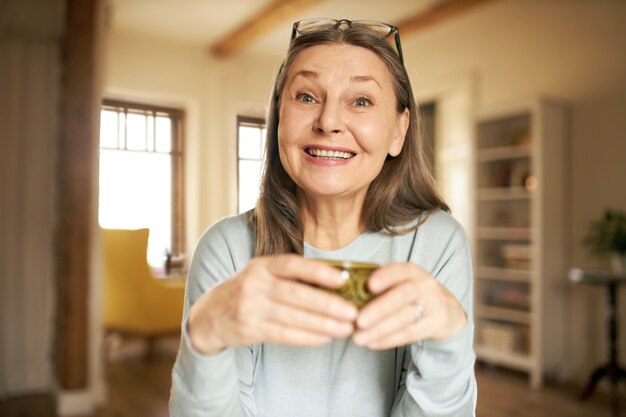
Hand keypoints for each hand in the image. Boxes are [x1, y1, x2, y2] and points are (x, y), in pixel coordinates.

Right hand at [188, 255, 358, 354]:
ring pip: (293, 317)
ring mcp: (249, 307)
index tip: (344, 280)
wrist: (208, 316)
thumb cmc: (248, 292)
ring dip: (323, 325)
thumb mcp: (264, 275)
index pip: (294, 265)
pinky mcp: (248, 329)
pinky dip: (307, 337)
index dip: (319, 272)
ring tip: (346, 329)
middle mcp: (255, 283)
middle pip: (297, 294)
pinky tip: (325, 338)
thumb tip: (338, 280)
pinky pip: (283, 335)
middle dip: (328, 304)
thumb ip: (293, 276)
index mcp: (262, 265)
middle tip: (353, 313)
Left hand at [352, 262, 466, 349]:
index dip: (384, 277)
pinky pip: (411, 333)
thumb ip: (380, 286)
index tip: (368, 285)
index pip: (398, 270)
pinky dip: (390, 339)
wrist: (446, 310)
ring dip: (380, 329)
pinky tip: (373, 343)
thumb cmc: (411, 295)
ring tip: (359, 338)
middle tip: (357, 321)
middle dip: (378, 309)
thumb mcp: (400, 283)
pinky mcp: (437, 323)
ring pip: (405, 317)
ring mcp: (434, 304)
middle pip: (402, 296)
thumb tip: (346, 295)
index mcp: (411, 271)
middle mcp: (425, 284)